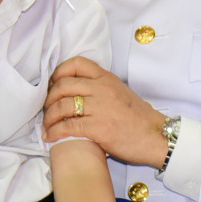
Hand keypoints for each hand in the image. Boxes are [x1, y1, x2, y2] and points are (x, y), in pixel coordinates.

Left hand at [44, 57, 165, 166]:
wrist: (155, 137)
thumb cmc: (138, 119)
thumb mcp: (120, 92)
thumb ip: (101, 87)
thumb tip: (77, 89)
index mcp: (106, 78)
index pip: (75, 63)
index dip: (58, 73)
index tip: (52, 85)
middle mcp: (101, 88)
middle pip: (63, 85)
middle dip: (48, 98)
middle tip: (45, 109)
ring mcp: (99, 107)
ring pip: (62, 106)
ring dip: (49, 117)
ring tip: (46, 126)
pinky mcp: (97, 127)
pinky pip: (67, 126)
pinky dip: (54, 132)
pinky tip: (50, 137)